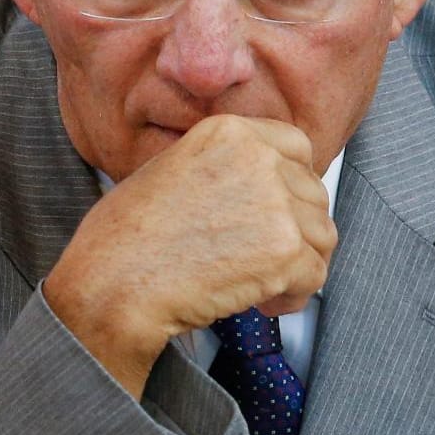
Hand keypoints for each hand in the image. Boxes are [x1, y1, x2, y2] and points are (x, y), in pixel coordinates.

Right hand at [44, 115, 336, 396]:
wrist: (113, 283)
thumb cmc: (122, 239)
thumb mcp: (167, 171)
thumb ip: (220, 167)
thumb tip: (258, 189)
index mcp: (227, 132)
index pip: (295, 147)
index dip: (290, 185)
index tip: (276, 210)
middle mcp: (257, 158)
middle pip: (312, 194)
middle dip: (293, 230)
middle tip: (258, 256)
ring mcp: (275, 203)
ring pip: (321, 236)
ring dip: (296, 264)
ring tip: (257, 282)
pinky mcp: (285, 250)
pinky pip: (315, 275)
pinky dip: (291, 296)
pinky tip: (257, 302)